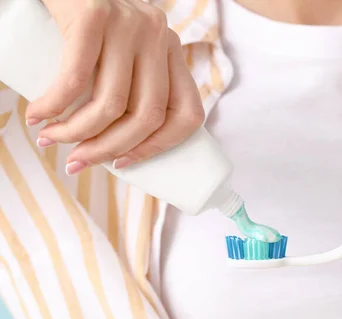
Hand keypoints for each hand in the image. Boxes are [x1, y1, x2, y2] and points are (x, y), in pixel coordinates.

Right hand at [27, 0, 203, 174]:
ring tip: (51, 139)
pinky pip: (76, 81)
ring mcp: (130, 25)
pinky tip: (38, 116)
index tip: (124, 162)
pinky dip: (53, 107)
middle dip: (110, 149)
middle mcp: (158, 36)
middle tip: (78, 161)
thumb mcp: (120, 50)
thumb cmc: (84, 20)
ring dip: (77, 133)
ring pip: (112, 104)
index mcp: (171, 50)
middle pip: (148, 116)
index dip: (159, 147)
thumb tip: (117, 142)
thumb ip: (129, 82)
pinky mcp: (94, 16)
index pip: (188, 114)